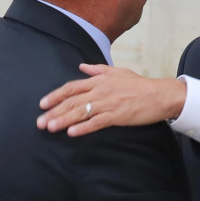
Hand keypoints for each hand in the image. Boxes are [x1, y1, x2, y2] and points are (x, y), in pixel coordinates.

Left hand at [37, 64, 186, 136]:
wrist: (160, 94)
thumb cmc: (140, 84)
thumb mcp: (118, 72)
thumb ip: (97, 70)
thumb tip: (81, 67)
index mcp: (99, 80)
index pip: (72, 88)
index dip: (55, 96)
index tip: (43, 104)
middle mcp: (100, 91)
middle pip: (72, 102)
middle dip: (54, 112)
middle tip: (40, 122)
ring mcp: (108, 103)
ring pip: (81, 112)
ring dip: (63, 120)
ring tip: (50, 127)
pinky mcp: (117, 115)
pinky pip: (96, 122)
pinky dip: (83, 127)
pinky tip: (72, 133)